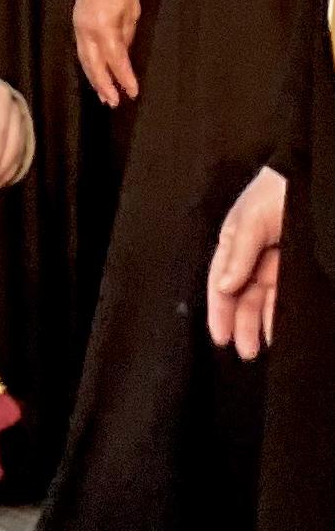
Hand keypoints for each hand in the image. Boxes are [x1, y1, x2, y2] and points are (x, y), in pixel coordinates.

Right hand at [73, 0, 141, 107]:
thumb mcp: (133, 14)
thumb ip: (127, 38)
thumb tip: (125, 58)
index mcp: (104, 28)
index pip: (116, 60)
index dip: (124, 78)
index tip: (132, 92)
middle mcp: (88, 31)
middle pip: (94, 66)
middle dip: (104, 86)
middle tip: (113, 102)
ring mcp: (79, 29)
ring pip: (85, 61)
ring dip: (94, 80)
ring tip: (103, 96)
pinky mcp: (76, 26)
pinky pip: (81, 52)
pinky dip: (88, 66)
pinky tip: (94, 75)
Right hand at [210, 167, 287, 358]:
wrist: (311, 179)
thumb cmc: (275, 190)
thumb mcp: (250, 220)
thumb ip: (238, 255)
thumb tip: (223, 287)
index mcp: (233, 245)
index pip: (220, 283)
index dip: (219, 311)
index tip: (220, 337)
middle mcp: (252, 258)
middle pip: (242, 298)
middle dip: (240, 324)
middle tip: (244, 350)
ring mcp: (275, 265)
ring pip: (263, 302)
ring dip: (259, 325)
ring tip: (260, 347)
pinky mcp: (297, 269)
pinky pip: (286, 296)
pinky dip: (280, 314)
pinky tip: (278, 329)